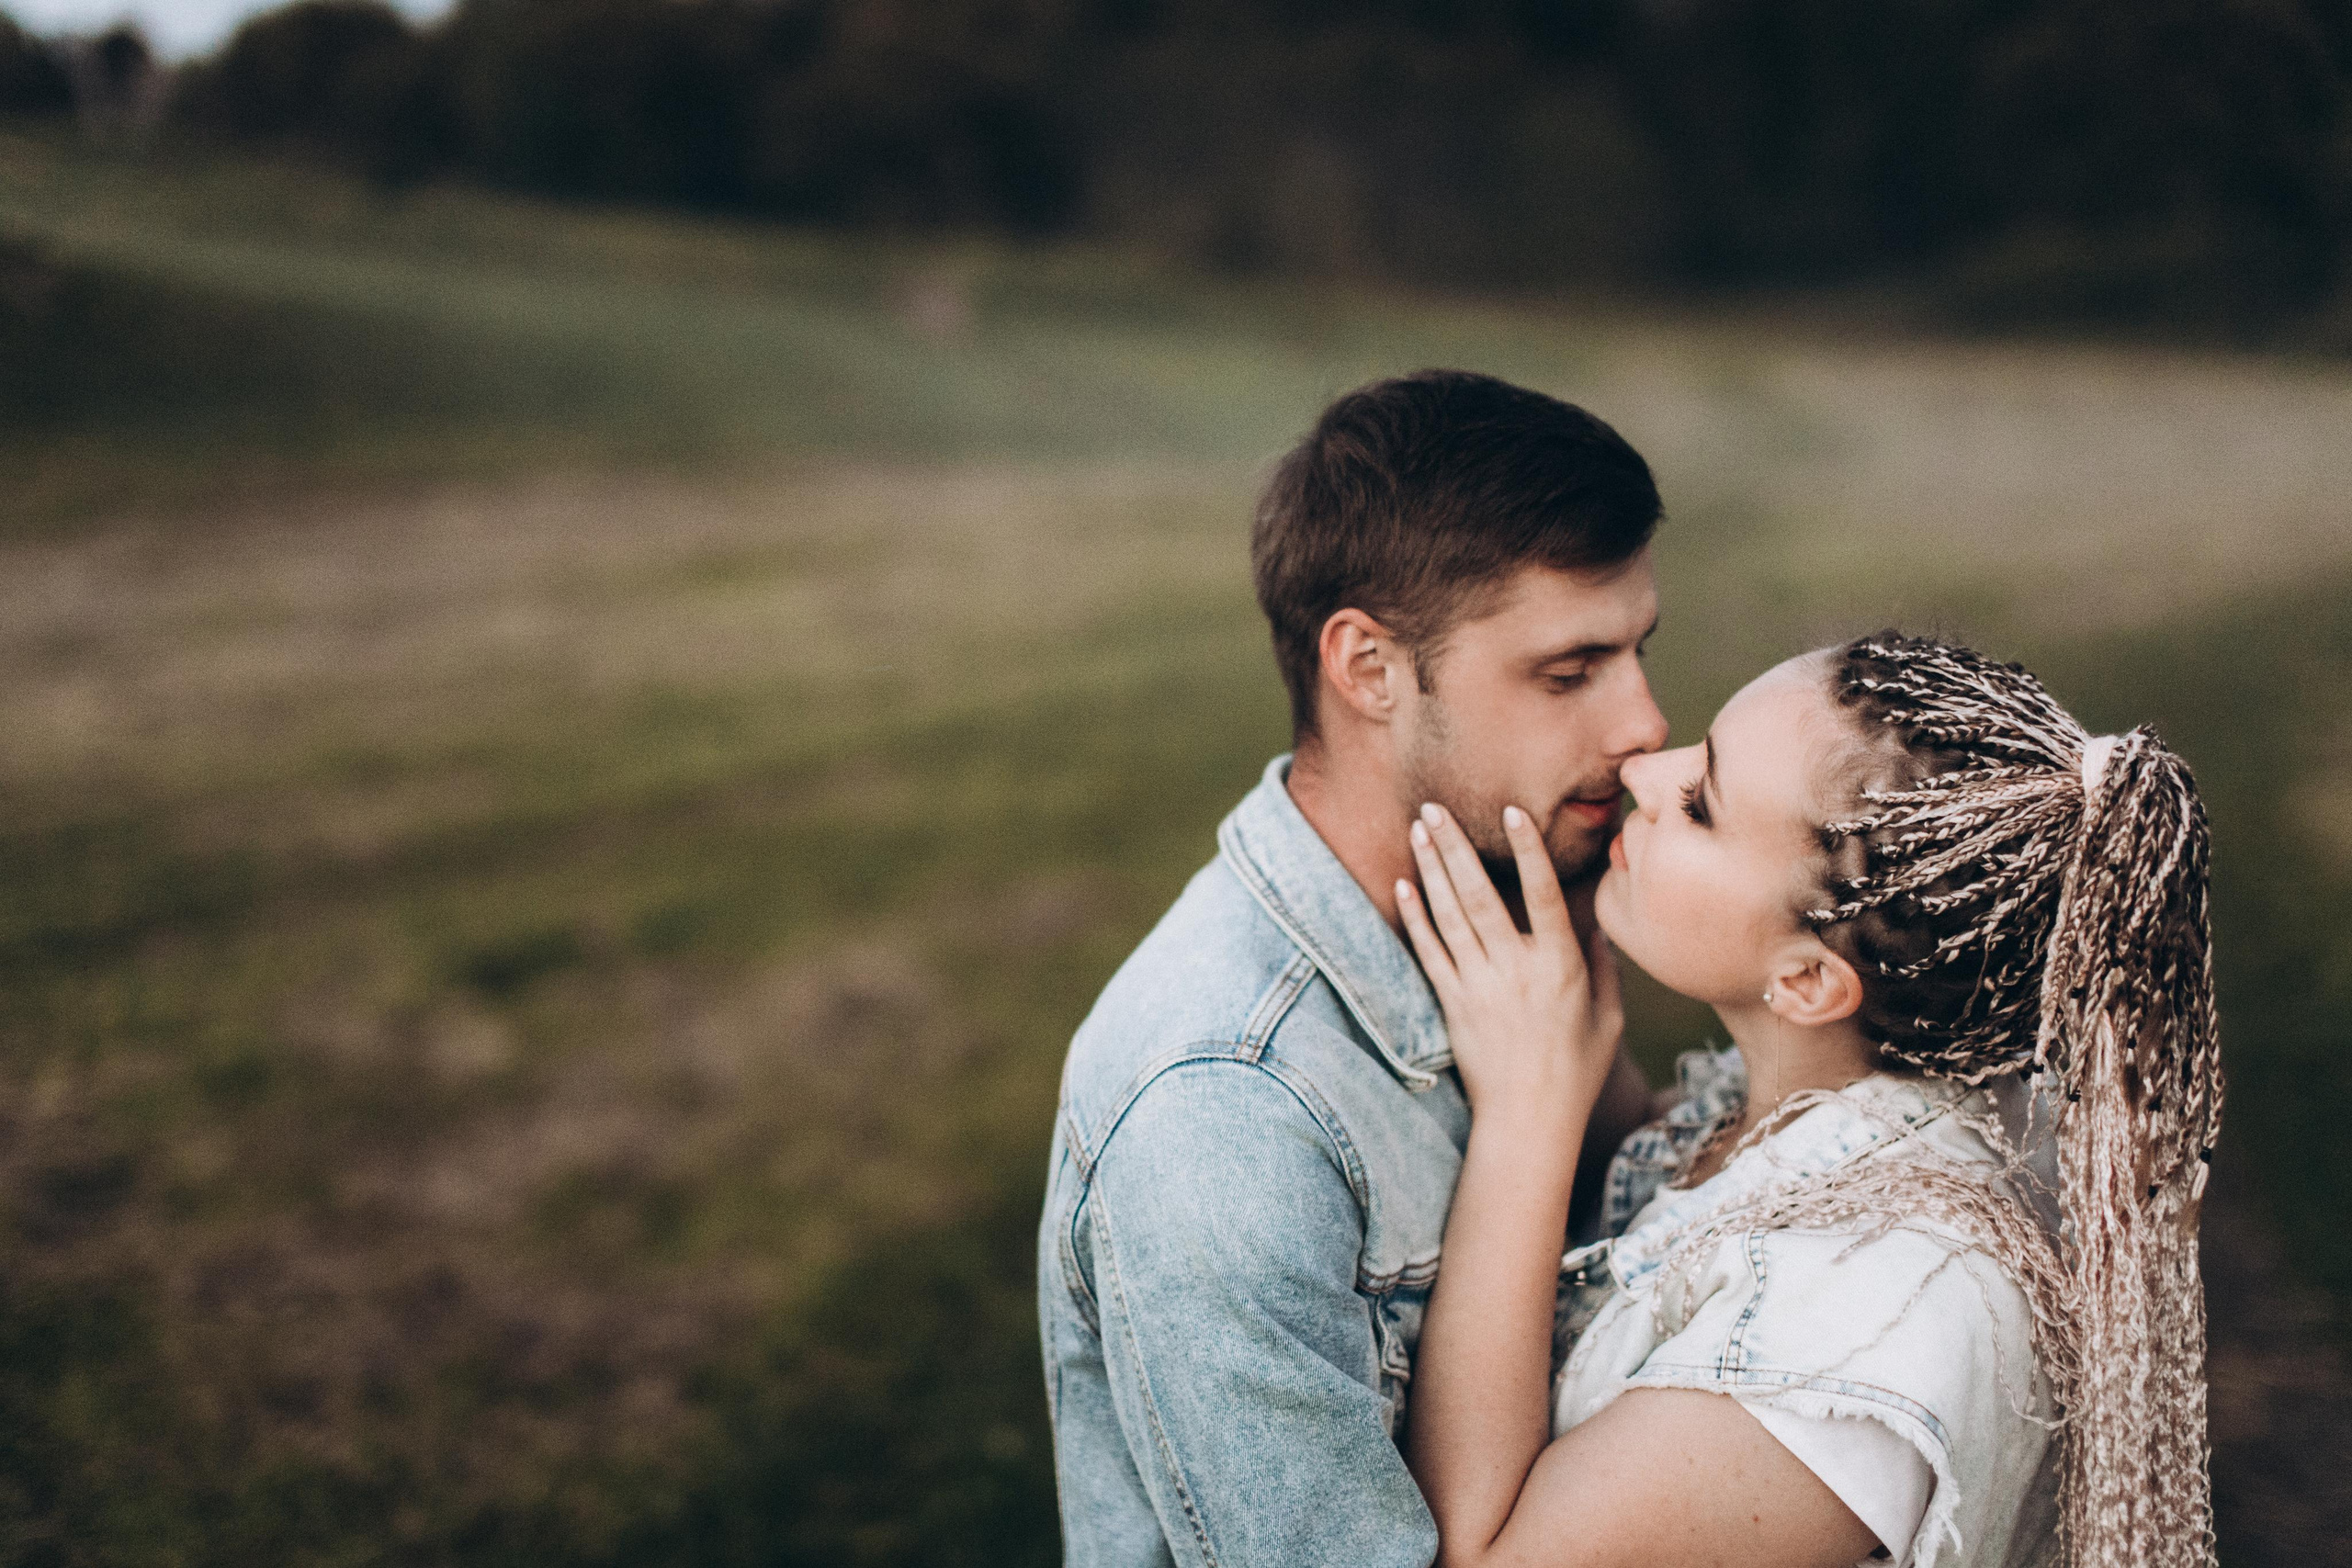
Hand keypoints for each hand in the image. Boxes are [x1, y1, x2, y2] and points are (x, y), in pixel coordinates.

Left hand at [1398, 803, 1623, 1130]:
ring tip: (1419, 829)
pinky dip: (1416, 917)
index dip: (1528, 851)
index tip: (1512, 811)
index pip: (1544, 896)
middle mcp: (1516, 970)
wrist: (1528, 1121)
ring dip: (1431, 869)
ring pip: (1450, 917)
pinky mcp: (1452, 1004)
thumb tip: (1598, 929)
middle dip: (1456, 847)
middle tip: (1434, 806)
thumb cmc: (1576, 1072)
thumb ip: (1603, 969)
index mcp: (1561, 967)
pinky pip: (1429, 952)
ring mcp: (1479, 986)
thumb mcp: (1607, 1019)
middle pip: (1481, 896)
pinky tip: (1404, 885)